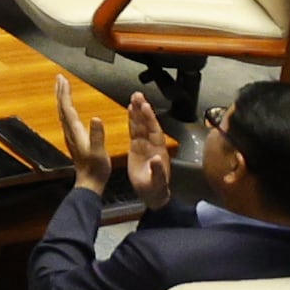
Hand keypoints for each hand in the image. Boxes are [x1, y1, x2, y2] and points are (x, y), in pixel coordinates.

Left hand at [53, 79, 116, 187]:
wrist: (89, 182)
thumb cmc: (95, 169)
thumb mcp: (99, 151)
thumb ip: (97, 135)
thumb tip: (96, 118)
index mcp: (76, 131)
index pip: (67, 108)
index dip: (64, 93)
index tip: (63, 79)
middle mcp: (70, 131)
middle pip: (62, 107)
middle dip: (60, 91)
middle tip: (59, 78)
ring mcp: (71, 135)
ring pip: (63, 112)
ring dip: (62, 98)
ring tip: (63, 88)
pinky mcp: (74, 139)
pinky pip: (67, 119)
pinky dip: (67, 108)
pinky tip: (69, 109)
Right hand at [117, 93, 176, 208]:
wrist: (151, 195)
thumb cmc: (155, 189)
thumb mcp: (158, 182)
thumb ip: (158, 170)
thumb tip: (157, 158)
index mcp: (158, 151)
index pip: (154, 131)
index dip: (150, 119)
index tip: (145, 107)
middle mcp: (152, 145)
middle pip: (147, 124)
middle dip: (143, 110)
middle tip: (138, 95)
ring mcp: (144, 145)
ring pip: (140, 125)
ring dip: (138, 111)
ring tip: (134, 97)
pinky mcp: (136, 147)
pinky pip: (134, 130)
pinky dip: (132, 120)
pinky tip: (130, 110)